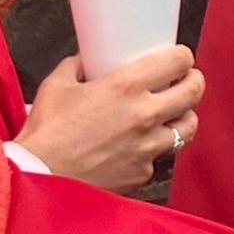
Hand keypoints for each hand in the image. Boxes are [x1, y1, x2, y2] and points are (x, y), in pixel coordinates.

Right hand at [12, 47, 205, 193]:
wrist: (39, 176)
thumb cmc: (46, 131)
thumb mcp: (56, 85)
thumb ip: (76, 67)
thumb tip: (85, 60)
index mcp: (126, 86)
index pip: (178, 62)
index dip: (183, 57)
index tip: (179, 59)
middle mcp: (145, 115)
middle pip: (194, 92)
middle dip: (193, 82)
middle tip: (185, 81)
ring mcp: (148, 147)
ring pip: (187, 128)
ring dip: (183, 118)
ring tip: (172, 115)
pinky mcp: (142, 173)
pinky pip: (158, 158)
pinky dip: (153, 151)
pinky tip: (138, 147)